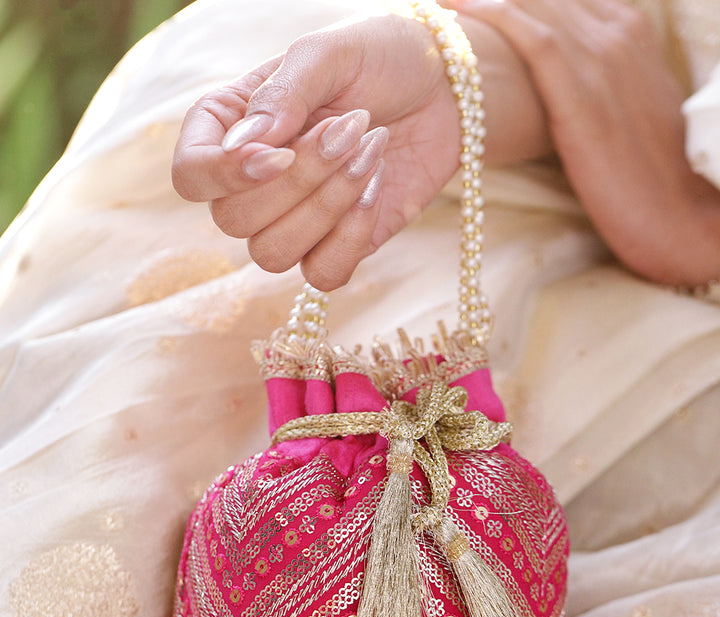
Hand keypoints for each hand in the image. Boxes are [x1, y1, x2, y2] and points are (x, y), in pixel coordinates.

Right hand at [172, 15, 463, 290]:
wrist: (449, 90)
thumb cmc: (380, 59)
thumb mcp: (328, 54)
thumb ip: (282, 94)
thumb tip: (243, 148)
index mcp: (231, 128)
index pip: (191, 177)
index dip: (225, 176)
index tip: (278, 152)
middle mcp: (251, 183)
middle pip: (234, 221)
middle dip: (299, 179)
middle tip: (350, 126)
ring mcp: (292, 221)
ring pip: (272, 255)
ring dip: (327, 206)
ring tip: (370, 150)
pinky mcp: (335, 248)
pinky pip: (321, 275)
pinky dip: (352, 236)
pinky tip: (377, 186)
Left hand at [443, 0, 719, 284]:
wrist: (677, 214)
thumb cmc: (647, 176)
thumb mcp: (624, 112)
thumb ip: (594, 86)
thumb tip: (552, 93)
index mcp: (628, 31)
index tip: (471, 2)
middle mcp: (617, 31)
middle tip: (444, 1)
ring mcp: (603, 56)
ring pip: (534, 2)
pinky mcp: (582, 89)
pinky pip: (533, 35)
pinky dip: (493, 14)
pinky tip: (455, 9)